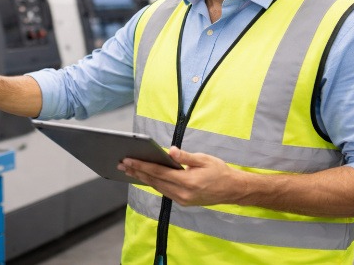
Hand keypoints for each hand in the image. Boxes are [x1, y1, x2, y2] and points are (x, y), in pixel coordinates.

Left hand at [117, 147, 242, 206]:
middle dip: (136, 172)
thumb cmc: (219, 171)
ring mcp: (182, 199)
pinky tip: (145, 178)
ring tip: (128, 170)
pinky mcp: (183, 202)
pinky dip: (153, 184)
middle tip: (121, 164)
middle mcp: (182, 193)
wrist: (232, 190)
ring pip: (157, 187)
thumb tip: (169, 150)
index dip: (141, 166)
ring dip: (142, 178)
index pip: (158, 172)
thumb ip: (185, 156)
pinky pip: (164, 191)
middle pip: (154, 181)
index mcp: (187, 181)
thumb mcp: (204, 159)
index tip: (128, 160)